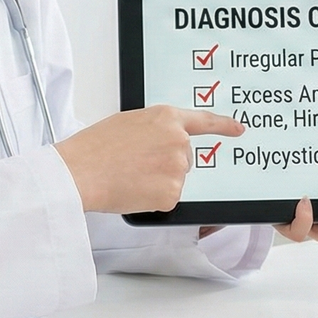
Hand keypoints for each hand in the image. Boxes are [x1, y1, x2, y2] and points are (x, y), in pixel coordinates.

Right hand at [54, 106, 242, 214]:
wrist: (80, 172)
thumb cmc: (94, 148)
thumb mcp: (128, 122)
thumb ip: (154, 128)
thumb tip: (161, 142)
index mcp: (166, 117)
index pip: (204, 121)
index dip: (224, 125)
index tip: (238, 129)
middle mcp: (178, 140)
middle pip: (185, 158)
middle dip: (165, 164)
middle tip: (135, 164)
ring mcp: (178, 168)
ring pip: (176, 180)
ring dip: (158, 182)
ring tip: (129, 175)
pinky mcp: (172, 193)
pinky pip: (168, 199)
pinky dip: (153, 199)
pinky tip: (133, 190)